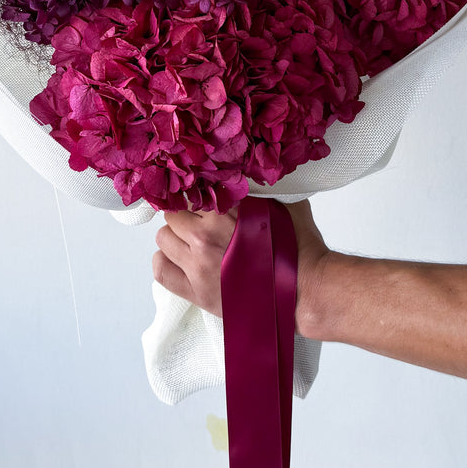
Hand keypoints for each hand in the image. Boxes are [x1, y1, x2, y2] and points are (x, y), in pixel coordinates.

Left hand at [152, 198, 330, 332]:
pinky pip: (161, 271)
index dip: (197, 196)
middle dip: (185, 215)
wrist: (305, 290)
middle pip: (173, 215)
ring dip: (175, 237)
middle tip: (200, 223)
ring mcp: (198, 266)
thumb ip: (257, 189)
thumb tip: (244, 175)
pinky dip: (165, 261)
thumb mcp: (282, 203)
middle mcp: (205, 236)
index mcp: (224, 211)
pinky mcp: (197, 293)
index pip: (190, 193)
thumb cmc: (298, 247)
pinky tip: (180, 260)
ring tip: (192, 242)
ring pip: (163, 239)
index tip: (202, 201)